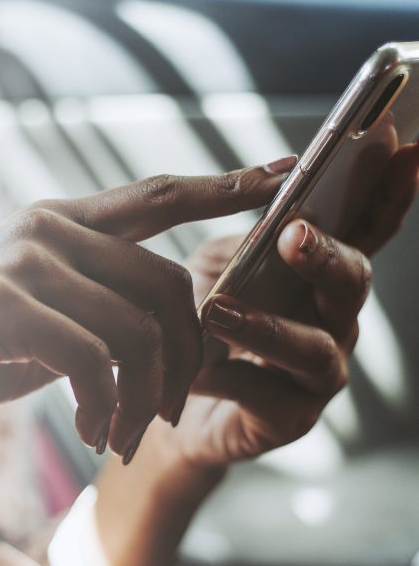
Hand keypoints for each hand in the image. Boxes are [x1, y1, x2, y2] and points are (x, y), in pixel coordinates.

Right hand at [0, 163, 289, 453]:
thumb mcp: (35, 319)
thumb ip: (90, 303)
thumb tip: (164, 323)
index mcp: (51, 222)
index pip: (153, 195)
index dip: (223, 185)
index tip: (283, 176)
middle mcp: (40, 228)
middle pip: (166, 282)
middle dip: (187, 357)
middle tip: (168, 413)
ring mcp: (18, 262)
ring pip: (137, 327)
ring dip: (144, 396)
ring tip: (120, 434)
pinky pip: (94, 359)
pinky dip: (106, 406)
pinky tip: (90, 430)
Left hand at [171, 142, 418, 467]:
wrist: (170, 399)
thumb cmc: (200, 322)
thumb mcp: (216, 266)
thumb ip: (247, 239)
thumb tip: (274, 196)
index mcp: (320, 273)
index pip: (366, 228)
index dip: (390, 192)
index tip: (405, 148)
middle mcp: (333, 319)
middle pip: (351, 282)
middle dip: (326, 255)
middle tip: (293, 234)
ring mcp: (319, 372)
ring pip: (313, 347)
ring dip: (269, 327)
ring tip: (218, 312)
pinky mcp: (290, 417)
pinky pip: (267, 396)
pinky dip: (227, 377)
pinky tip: (195, 368)